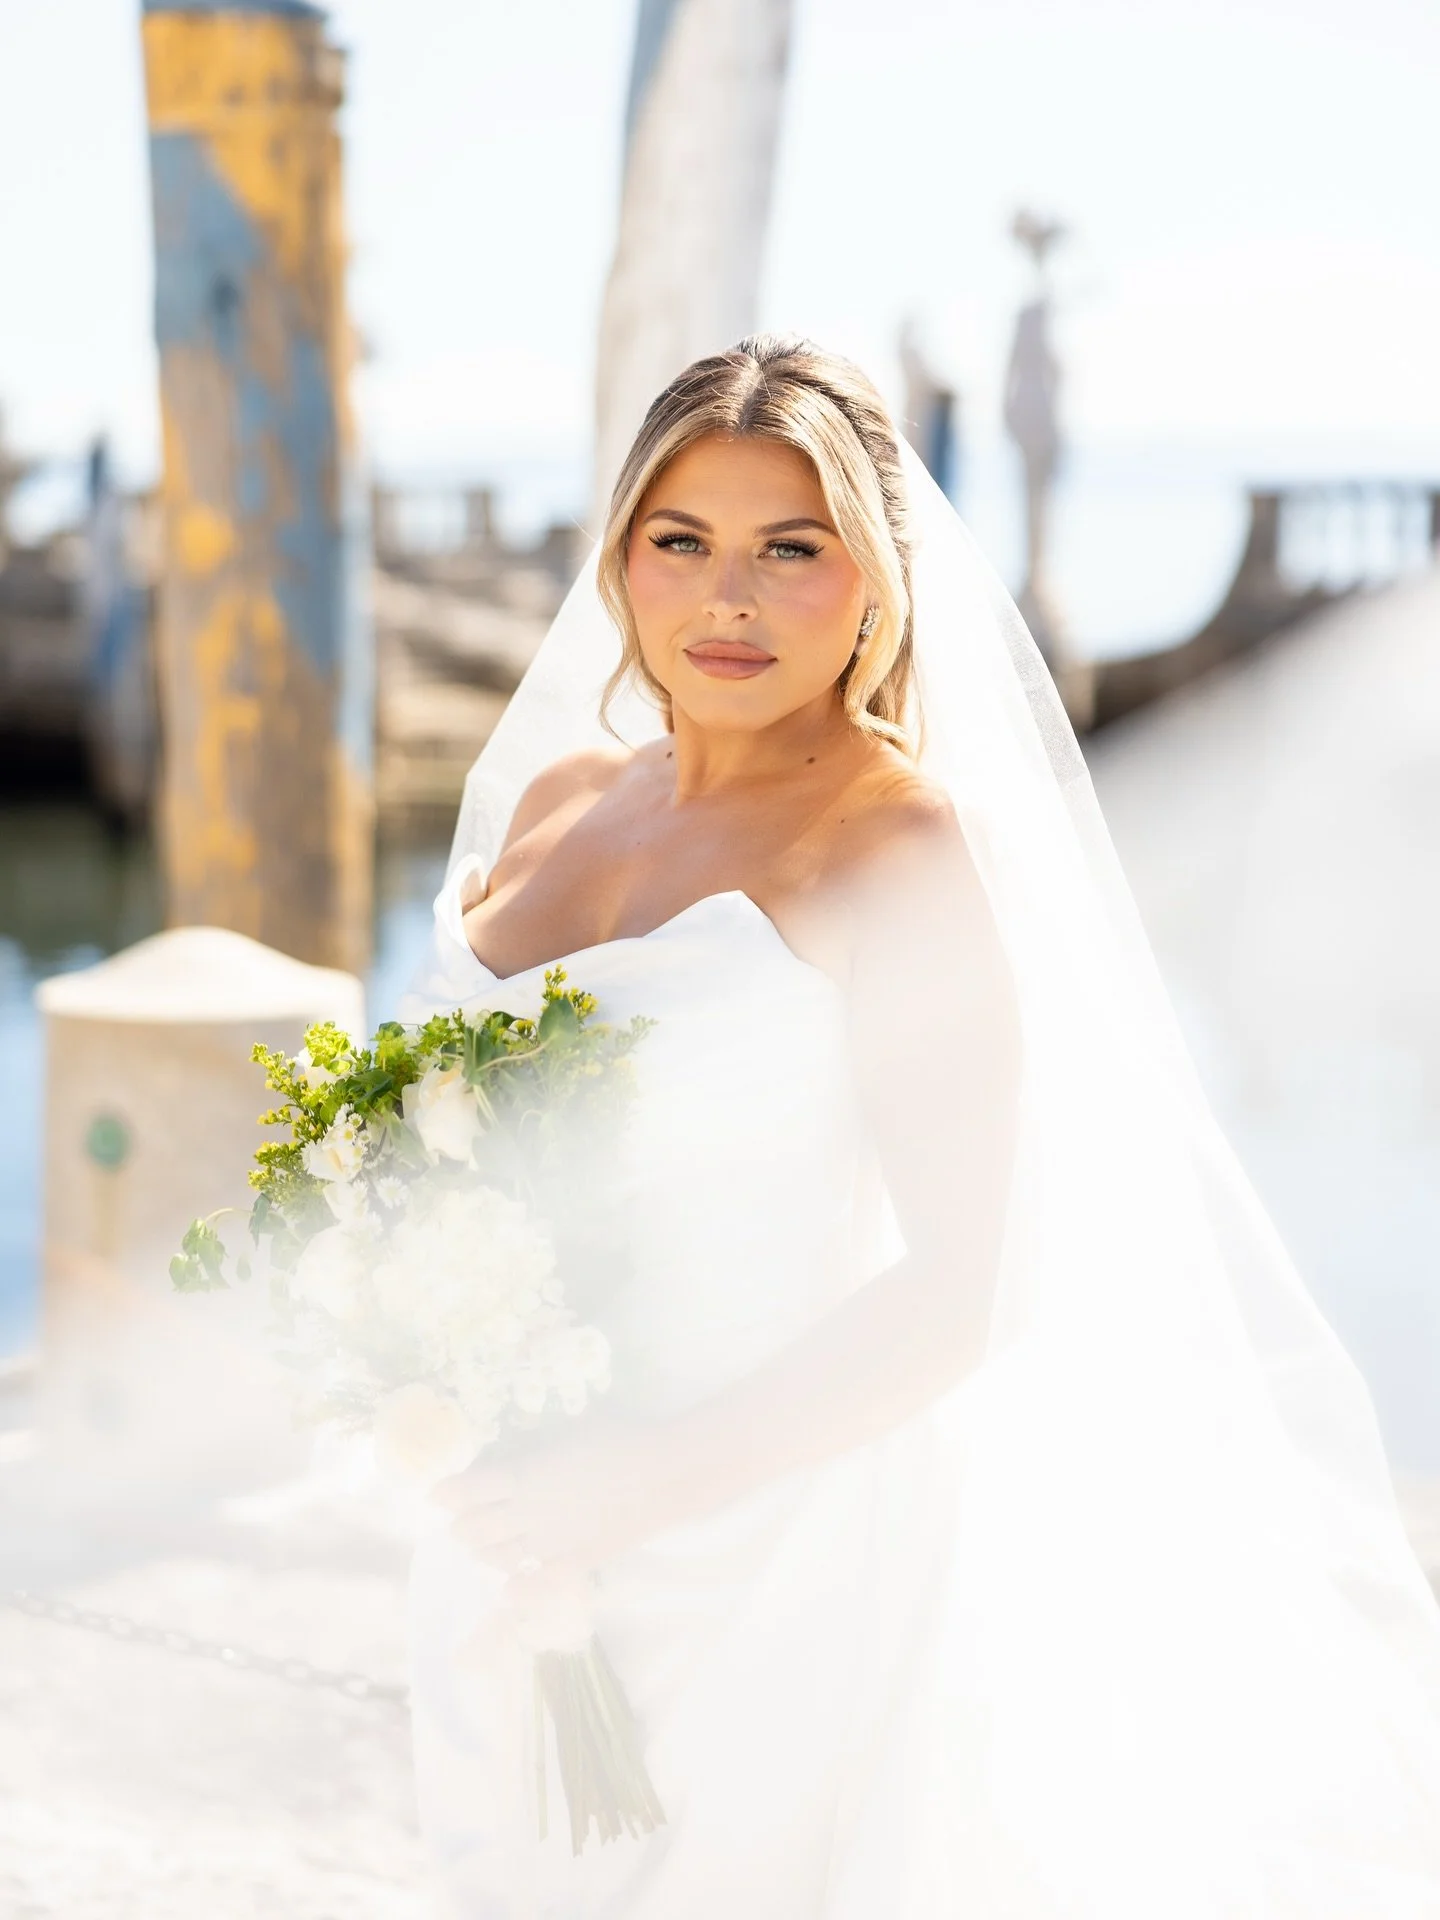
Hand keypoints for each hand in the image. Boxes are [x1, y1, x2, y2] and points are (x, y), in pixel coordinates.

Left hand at [434, 1418, 671, 1575]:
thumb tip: (519, 1454)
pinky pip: (538, 1583)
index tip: (435, 1495)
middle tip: (460, 1521)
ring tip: (479, 1548)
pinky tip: (508, 1591)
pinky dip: (517, 1590)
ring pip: (500, 1556)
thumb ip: (540, 1446)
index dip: (448, 1493)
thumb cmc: (621, 1439)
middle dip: (462, 1524)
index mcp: (525, 1475)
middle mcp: (530, 1512)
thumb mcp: (573, 1430)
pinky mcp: (576, 1563)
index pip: (471, 1489)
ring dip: (482, 1551)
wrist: (665, 1475)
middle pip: (477, 1527)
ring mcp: (551, 1542)